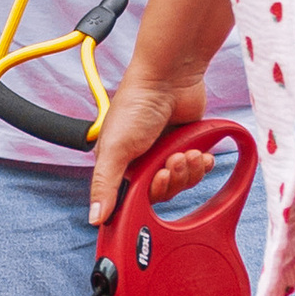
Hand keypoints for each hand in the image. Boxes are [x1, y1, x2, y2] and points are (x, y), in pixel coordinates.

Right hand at [88, 54, 214, 228]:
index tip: (154, 183)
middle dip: (170, 179)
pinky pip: (196, 170)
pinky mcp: (185, 147)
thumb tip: (94, 218)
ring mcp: (164, 155)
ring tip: (185, 151)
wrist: (169, 77)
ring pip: (180, 183)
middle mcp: (141, 162)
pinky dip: (200, 165)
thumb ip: (104, 185)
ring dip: (187, 171)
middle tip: (171, 161)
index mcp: (118, 165)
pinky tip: (199, 153)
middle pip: (160, 193)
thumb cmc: (136, 105)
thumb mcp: (115, 149)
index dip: (146, 197)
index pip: (132, 199)